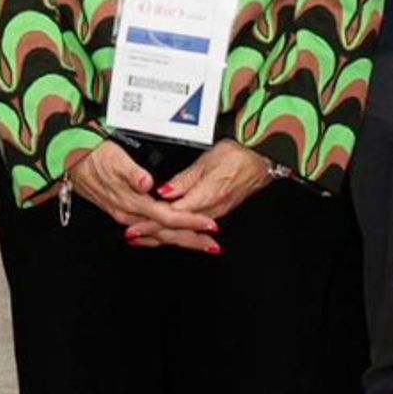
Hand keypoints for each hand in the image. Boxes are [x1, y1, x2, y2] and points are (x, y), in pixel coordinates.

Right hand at [69, 138, 221, 252]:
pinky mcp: (122, 211)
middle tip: (215, 246)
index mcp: (132, 203)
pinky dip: (163, 235)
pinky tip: (170, 237)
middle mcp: (130, 214)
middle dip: (192, 240)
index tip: (210, 226)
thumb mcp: (113, 158)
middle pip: (167, 233)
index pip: (168, 217)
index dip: (191, 222)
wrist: (69, 161)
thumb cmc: (93, 156)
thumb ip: (131, 172)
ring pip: (159, 234)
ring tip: (202, 243)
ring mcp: (125, 215)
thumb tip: (146, 183)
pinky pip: (148, 230)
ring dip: (181, 239)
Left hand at [131, 138, 274, 244]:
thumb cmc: (237, 155)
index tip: (134, 226)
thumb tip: (164, 193)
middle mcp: (211, 210)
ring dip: (163, 234)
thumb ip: (184, 180)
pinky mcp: (219, 211)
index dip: (151, 223)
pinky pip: (194, 225)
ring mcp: (216, 212)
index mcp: (206, 197)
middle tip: (131, 236)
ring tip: (143, 238)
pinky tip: (169, 232)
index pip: (172, 216)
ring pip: (185, 229)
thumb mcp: (207, 162)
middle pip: (177, 227)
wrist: (261, 159)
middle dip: (152, 233)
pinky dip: (178, 230)